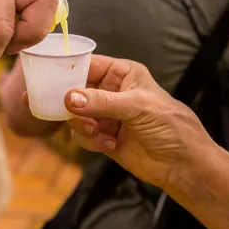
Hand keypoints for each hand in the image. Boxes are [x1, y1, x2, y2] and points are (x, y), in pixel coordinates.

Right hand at [24, 55, 209, 188]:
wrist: (182, 164)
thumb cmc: (170, 125)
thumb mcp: (137, 107)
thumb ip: (102, 102)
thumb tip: (69, 98)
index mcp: (122, 73)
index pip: (87, 64)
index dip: (66, 69)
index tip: (47, 77)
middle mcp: (111, 91)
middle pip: (74, 90)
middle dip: (67, 101)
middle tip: (51, 107)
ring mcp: (106, 115)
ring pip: (75, 115)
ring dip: (81, 125)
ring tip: (97, 132)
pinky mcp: (103, 137)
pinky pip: (82, 136)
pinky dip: (90, 141)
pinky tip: (109, 145)